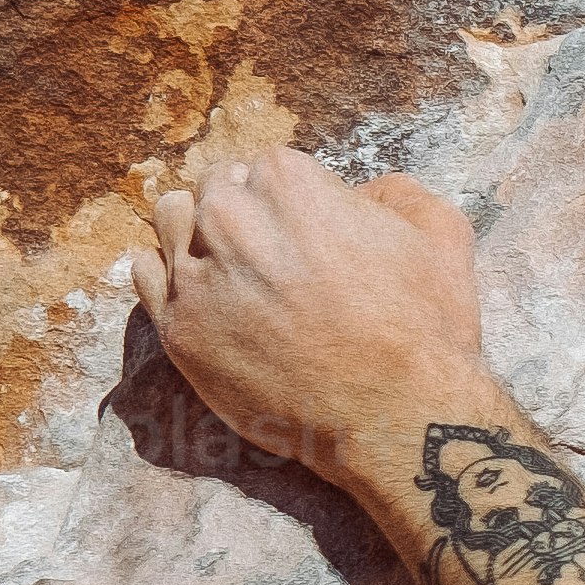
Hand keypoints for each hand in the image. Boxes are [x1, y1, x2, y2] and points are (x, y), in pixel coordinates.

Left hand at [129, 147, 492, 491]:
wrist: (395, 417)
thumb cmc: (424, 327)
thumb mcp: (440, 232)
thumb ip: (393, 190)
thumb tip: (361, 194)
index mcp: (287, 182)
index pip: (268, 167)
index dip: (293, 199)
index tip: (310, 233)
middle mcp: (230, 217)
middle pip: (216, 188)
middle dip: (244, 213)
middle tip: (275, 256)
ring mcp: (196, 274)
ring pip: (171, 220)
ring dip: (198, 234)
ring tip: (232, 269)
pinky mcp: (177, 327)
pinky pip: (144, 274)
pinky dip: (168, 276)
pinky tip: (204, 294)